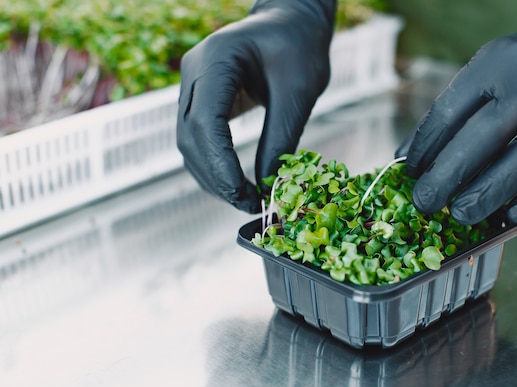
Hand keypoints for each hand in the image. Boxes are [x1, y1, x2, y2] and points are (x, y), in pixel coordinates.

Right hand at [177, 0, 334, 212]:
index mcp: (216, 59)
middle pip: (190, 137)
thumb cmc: (300, 46)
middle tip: (249, 205)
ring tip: (246, 200)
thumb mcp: (299, 91)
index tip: (245, 195)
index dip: (221, 165)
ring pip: (188, 144)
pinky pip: (198, 139)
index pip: (205, 122)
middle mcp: (194, 72)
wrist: (291, 22)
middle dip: (217, 178)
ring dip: (212, 178)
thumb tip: (268, 185)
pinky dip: (214, 166)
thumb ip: (282, 136)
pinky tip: (237, 184)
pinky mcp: (200, 99)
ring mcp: (192, 85)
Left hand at [396, 5, 516, 224]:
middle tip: (425, 202)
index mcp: (497, 64)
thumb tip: (404, 159)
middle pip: (488, 133)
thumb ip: (447, 113)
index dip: (425, 146)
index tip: (409, 173)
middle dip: (450, 174)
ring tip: (461, 214)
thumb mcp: (483, 75)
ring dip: (491, 190)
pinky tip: (510, 215)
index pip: (451, 110)